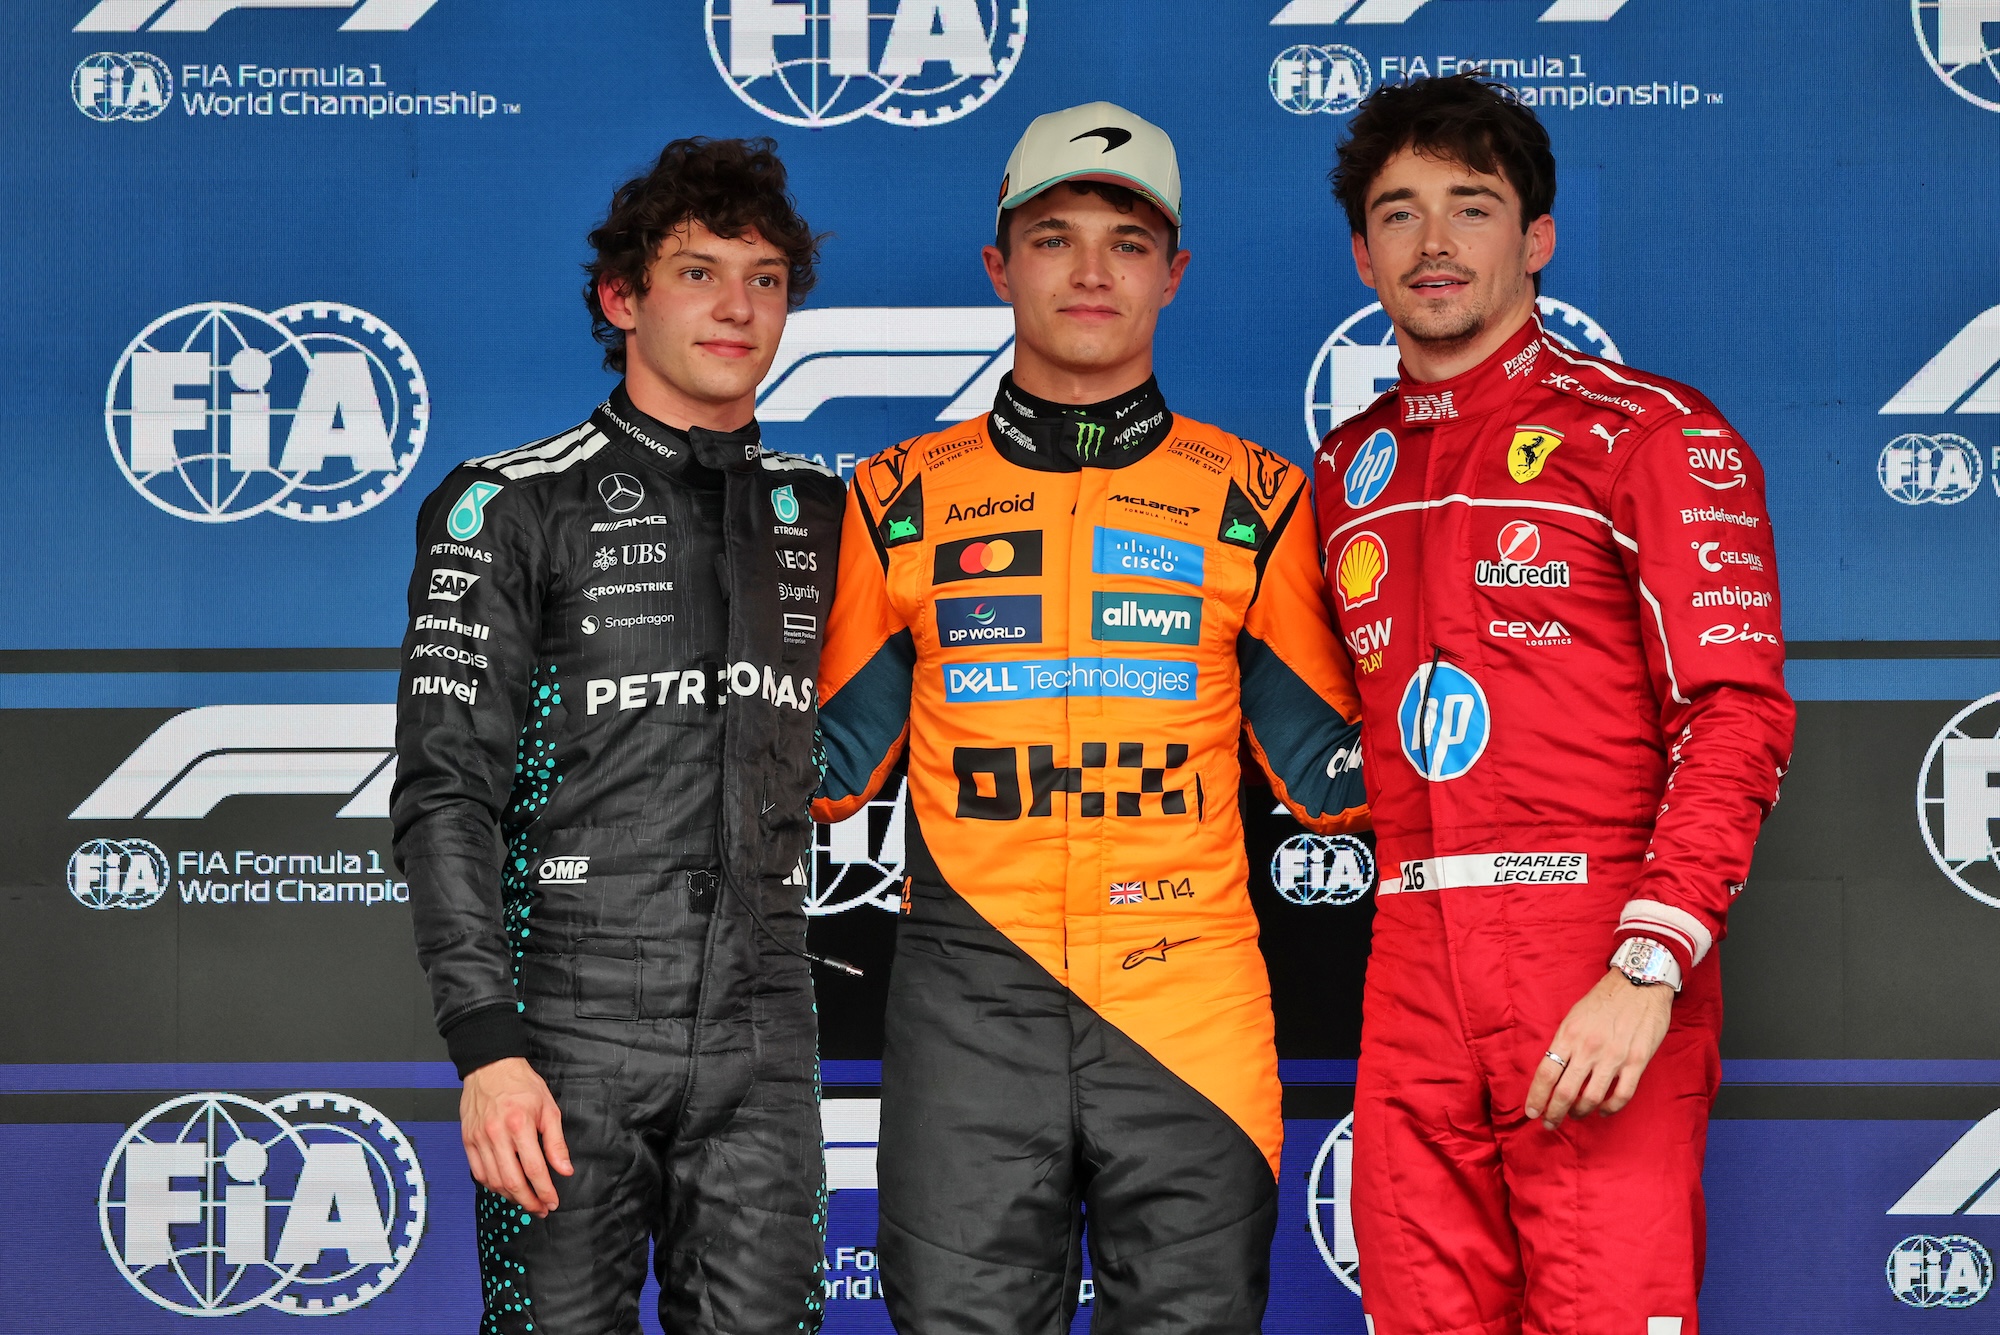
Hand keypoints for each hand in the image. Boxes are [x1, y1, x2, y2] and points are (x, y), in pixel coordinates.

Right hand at [460, 1057, 571, 1215]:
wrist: (490, 1067)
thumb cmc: (522, 1085)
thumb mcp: (548, 1109)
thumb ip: (556, 1142)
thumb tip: (564, 1170)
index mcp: (520, 1125)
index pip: (534, 1169)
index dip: (545, 1191)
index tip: (552, 1202)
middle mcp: (496, 1135)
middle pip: (512, 1181)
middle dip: (529, 1201)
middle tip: (540, 1209)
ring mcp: (479, 1139)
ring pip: (494, 1181)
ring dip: (511, 1197)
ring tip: (525, 1201)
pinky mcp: (467, 1141)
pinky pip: (478, 1173)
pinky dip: (492, 1186)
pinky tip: (505, 1188)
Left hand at [1523, 968, 1673, 1129]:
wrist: (1640, 983)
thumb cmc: (1604, 1000)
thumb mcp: (1574, 1016)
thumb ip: (1565, 1043)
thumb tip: (1554, 1071)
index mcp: (1569, 1035)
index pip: (1546, 1073)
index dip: (1537, 1097)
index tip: (1531, 1112)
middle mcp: (1589, 1047)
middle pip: (1565, 1091)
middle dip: (1554, 1113)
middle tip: (1550, 1124)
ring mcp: (1614, 1056)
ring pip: (1591, 1098)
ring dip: (1580, 1112)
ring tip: (1575, 1115)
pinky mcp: (1637, 1061)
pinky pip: (1621, 1095)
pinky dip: (1610, 1109)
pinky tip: (1603, 1110)